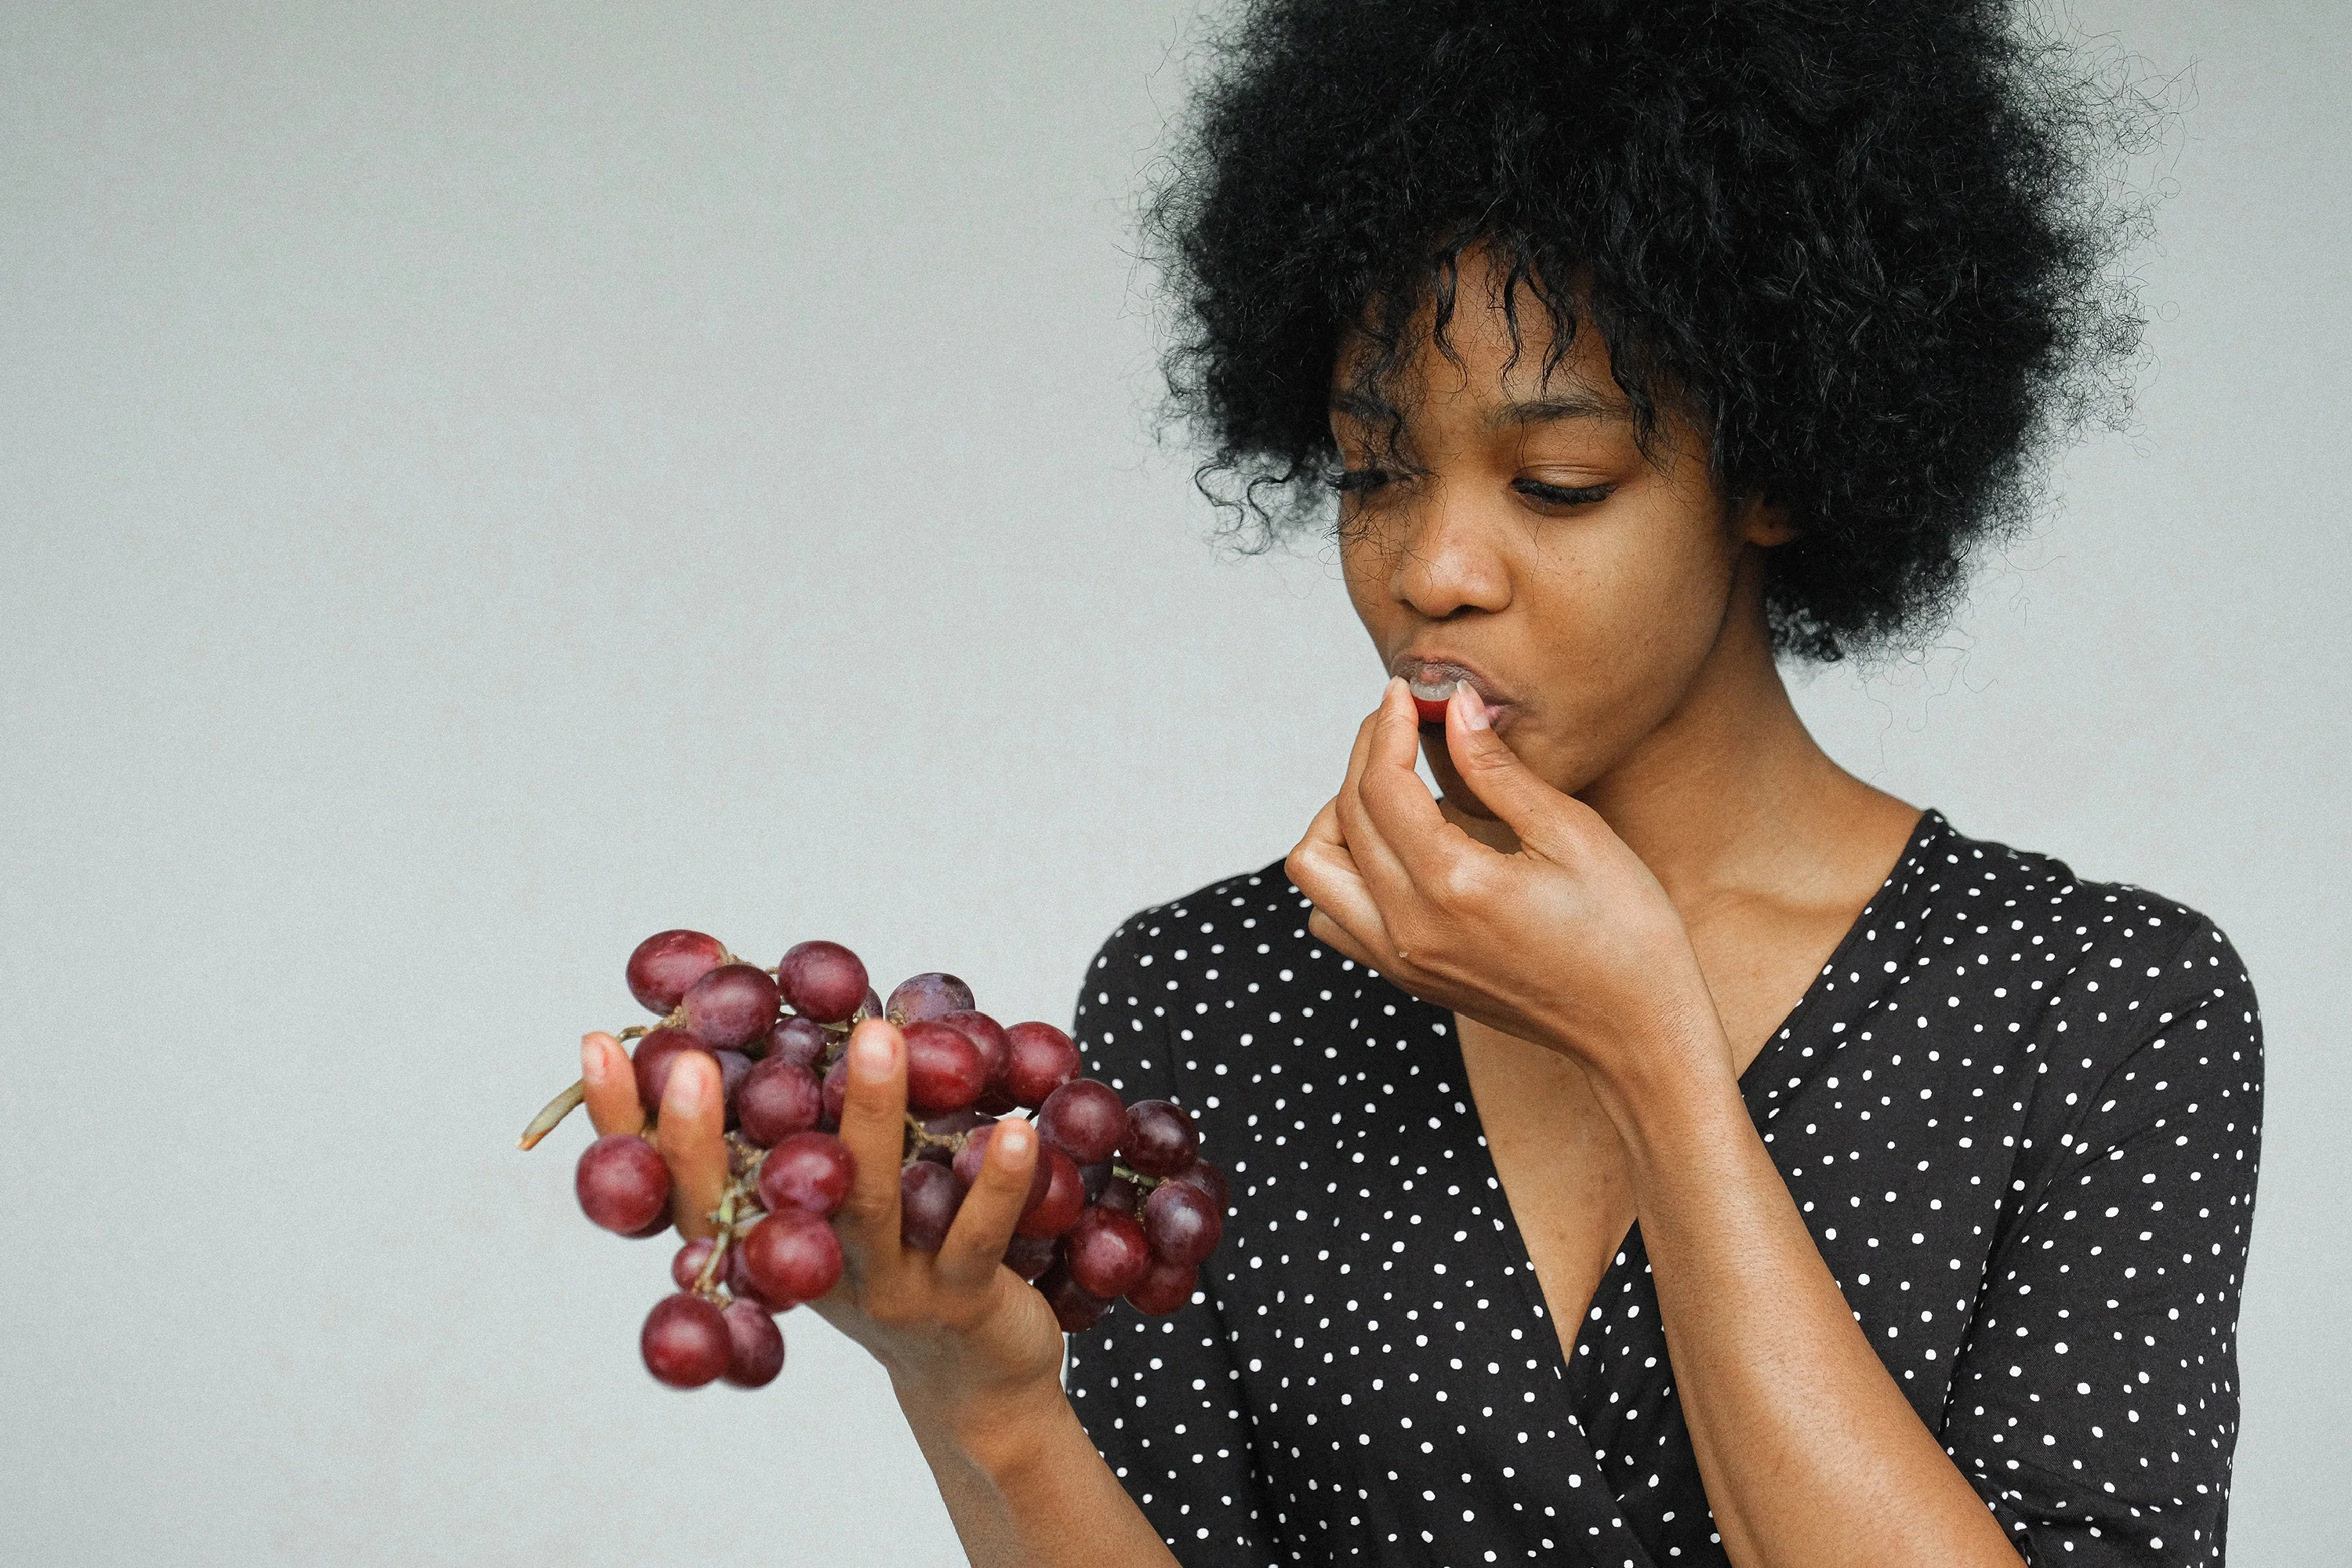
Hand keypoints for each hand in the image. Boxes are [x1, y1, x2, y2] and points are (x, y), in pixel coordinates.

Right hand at [580, 1023, 1068, 1449]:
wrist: (977, 1382)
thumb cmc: (902, 1262)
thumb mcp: (841, 1196)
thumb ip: (807, 1121)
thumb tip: (789, 997)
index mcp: (768, 1237)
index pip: (674, 1184)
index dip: (626, 1123)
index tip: (594, 1045)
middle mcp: (810, 1267)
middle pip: (745, 1199)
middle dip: (707, 1130)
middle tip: (692, 1056)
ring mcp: (883, 1287)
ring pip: (865, 1200)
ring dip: (868, 1115)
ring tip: (876, 1036)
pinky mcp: (960, 1301)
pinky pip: (974, 1234)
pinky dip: (995, 1180)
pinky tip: (1015, 1128)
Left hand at [1284, 678, 1729, 1097]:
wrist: (1636, 1032)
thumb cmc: (1624, 933)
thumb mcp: (1573, 834)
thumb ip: (1499, 770)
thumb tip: (1456, 708)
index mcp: (1452, 885)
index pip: (1381, 786)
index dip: (1387, 726)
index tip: (1406, 693)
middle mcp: (1408, 928)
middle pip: (1342, 818)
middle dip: (1364, 756)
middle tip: (1400, 723)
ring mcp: (1400, 959)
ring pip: (1316, 873)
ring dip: (1337, 819)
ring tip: (1391, 789)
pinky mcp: (1406, 976)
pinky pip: (1335, 917)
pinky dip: (1344, 872)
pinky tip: (1394, 849)